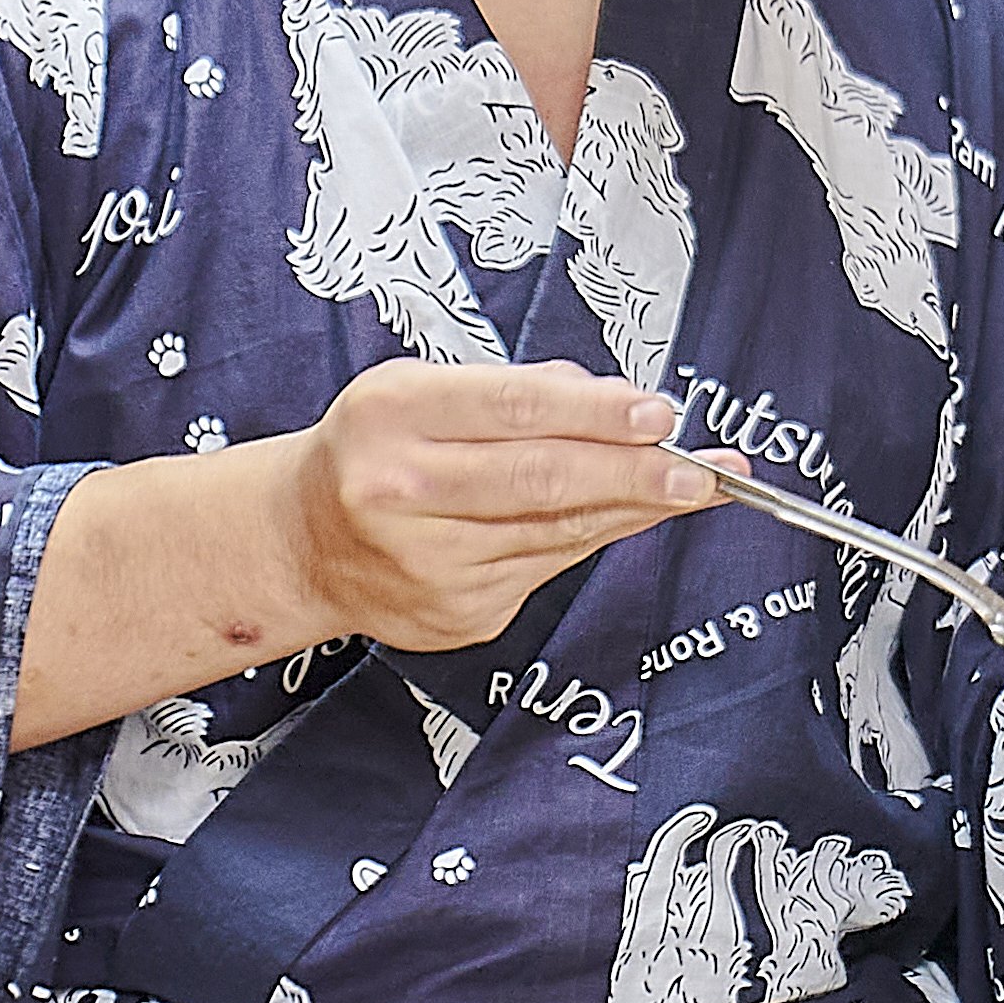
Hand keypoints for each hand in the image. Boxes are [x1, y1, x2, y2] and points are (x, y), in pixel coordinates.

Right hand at [272, 357, 715, 651]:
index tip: (659, 414)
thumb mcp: (422, 390)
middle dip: (636, 474)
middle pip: (543, 479)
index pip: (515, 409)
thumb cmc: (376, 450)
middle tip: (701, 470)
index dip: (597, 413)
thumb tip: (620, 400)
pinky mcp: (456, 611)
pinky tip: (626, 516)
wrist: (302, 544)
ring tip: (690, 487)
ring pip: (558, 530)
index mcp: (392, 414)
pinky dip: (593, 537)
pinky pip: (548, 567)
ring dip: (634, 509)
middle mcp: (401, 490)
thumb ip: (518, 391)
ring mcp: (428, 562)